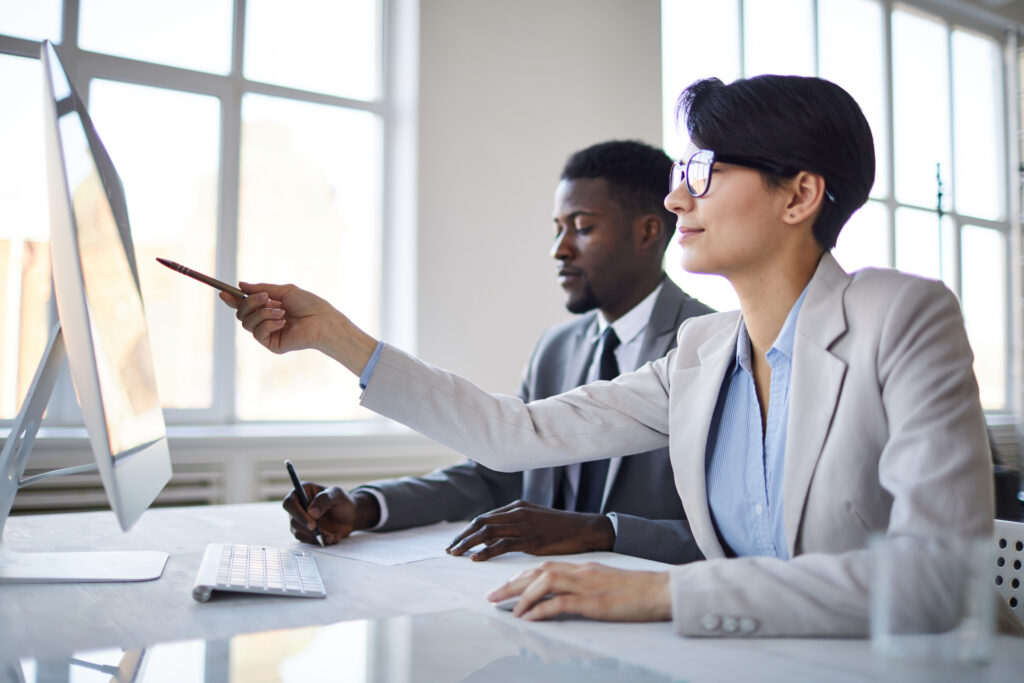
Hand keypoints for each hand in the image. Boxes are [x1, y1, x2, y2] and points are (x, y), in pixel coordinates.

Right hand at [219, 282, 376, 374]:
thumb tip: (240, 285)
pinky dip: (269, 324)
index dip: (233, 300)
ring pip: (247, 323)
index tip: (223, 292)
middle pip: (241, 314)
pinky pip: (258, 333)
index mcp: (268, 308)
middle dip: (250, 303)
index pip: (245, 305)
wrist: (323, 320)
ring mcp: (268, 334)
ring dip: (263, 313)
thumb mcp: (283, 291)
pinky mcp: (272, 344)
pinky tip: (283, 322)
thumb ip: (261, 289)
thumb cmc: (309, 304)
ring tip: (281, 312)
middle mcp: (266, 321)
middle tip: (264, 297)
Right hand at [282, 484, 380, 544]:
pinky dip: (319, 541)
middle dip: (309, 529)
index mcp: (302, 492)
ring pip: (299, 532)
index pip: (289, 503)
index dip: (297, 514)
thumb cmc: (342, 501)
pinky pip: (307, 540)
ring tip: (332, 536)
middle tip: (325, 534)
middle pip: (293, 520)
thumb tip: (311, 513)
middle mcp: (298, 507)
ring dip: (316, 537)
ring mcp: (300, 520)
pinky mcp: (305, 532)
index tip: (312, 523)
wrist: (350, 516)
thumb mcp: (337, 495)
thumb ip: (324, 499)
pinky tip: (333, 537)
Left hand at [446, 500, 614, 560]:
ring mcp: (524, 525)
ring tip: (456, 554)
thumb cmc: (561, 527)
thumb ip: (515, 524)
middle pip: (481, 523)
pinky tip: (476, 558)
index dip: (468, 530)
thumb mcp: (535, 519)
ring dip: (468, 543)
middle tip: (450, 550)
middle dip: (463, 536)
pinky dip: (486, 551)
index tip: (456, 542)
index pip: (484, 517)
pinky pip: (503, 544)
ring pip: (488, 532)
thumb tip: (494, 536)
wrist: (584, 529)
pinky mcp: (531, 540)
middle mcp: (517, 513)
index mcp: (517, 507)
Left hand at [486, 561, 671, 621]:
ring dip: (522, 597)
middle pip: (538, 572)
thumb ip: (583, 586)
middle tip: (491, 597)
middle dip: (511, 584)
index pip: (543, 567)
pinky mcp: (595, 603)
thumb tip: (561, 597)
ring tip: (507, 610)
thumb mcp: (604, 583)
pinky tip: (529, 618)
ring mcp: (587, 586)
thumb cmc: (636, 590)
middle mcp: (581, 572)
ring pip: (545, 584)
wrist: (661, 590)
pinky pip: (561, 604)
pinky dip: (541, 610)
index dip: (520, 576)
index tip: (503, 587)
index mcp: (582, 567)